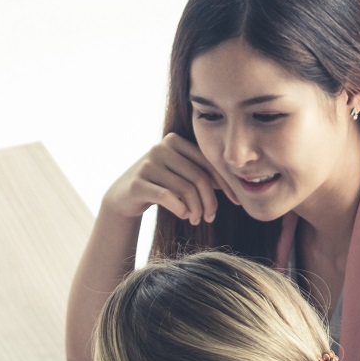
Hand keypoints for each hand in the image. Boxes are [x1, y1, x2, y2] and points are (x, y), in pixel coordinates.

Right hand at [101, 133, 239, 225]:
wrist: (123, 196)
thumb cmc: (158, 185)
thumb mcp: (179, 175)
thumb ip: (200, 173)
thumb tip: (231, 183)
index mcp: (175, 141)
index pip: (207, 162)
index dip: (225, 183)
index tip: (236, 201)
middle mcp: (160, 148)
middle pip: (198, 177)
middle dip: (209, 201)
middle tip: (210, 217)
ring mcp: (147, 164)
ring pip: (185, 189)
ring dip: (196, 209)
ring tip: (197, 219)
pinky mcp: (138, 183)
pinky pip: (167, 197)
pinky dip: (180, 209)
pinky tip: (184, 215)